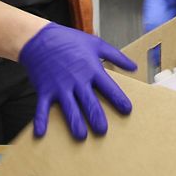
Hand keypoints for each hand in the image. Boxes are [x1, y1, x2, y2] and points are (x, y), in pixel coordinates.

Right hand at [18, 23, 136, 139]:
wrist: (41, 38)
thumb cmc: (69, 40)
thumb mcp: (96, 44)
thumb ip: (116, 56)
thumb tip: (134, 67)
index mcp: (91, 69)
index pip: (108, 87)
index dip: (118, 99)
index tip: (127, 110)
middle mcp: (77, 79)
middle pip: (89, 101)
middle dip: (96, 117)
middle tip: (102, 131)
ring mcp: (60, 86)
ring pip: (69, 107)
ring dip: (74, 122)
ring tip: (81, 136)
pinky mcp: (45, 89)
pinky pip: (42, 107)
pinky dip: (41, 120)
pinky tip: (41, 133)